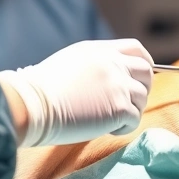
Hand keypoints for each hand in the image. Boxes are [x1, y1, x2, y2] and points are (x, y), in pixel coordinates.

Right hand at [0, 39, 153, 146]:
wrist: (32, 104)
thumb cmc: (40, 89)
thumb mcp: (69, 62)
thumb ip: (94, 65)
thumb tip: (106, 79)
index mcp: (100, 50)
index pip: (135, 49)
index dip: (144, 62)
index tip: (141, 76)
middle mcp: (113, 63)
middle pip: (146, 72)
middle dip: (143, 88)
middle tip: (127, 103)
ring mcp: (118, 84)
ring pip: (142, 98)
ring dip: (130, 110)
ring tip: (108, 120)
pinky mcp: (119, 107)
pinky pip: (135, 119)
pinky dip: (123, 127)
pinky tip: (107, 130)